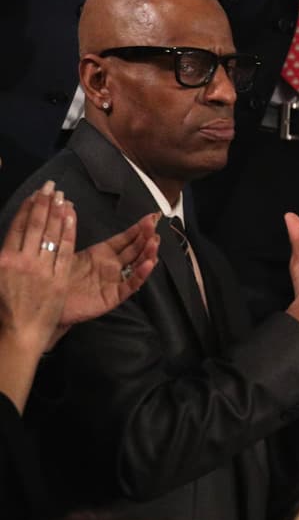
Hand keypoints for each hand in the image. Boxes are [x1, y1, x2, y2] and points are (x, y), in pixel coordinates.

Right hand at [0, 184, 75, 355]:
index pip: (17, 227)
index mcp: (3, 259)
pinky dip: (68, 230)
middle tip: (51, 187)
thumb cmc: (2, 309)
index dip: (27, 208)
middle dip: (43, 204)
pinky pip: (65, 249)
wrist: (18, 333)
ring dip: (57, 212)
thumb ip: (4, 256)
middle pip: (35, 226)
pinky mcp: (59, 278)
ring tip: (61, 196)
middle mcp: (22, 260)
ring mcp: (42, 269)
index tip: (35, 194)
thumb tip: (12, 239)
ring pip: (51, 234)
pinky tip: (71, 217)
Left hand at [61, 212, 159, 330]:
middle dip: (146, 237)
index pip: (126, 238)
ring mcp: (115, 280)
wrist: (47, 303)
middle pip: (135, 249)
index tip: (152, 217)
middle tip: (154, 225)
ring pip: (137, 265)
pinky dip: (140, 275)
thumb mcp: (64, 249)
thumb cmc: (56, 277)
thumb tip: (67, 204)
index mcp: (103, 253)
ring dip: (148, 253)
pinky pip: (130, 285)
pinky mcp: (113, 296)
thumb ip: (69, 228)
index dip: (139, 228)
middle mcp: (113, 266)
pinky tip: (148, 264)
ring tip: (154, 242)